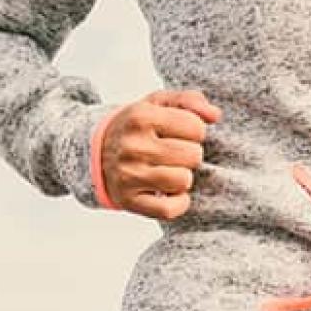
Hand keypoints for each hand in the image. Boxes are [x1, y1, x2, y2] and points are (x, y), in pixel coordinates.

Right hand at [100, 88, 221, 219]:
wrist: (96, 151)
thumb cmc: (137, 127)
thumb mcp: (158, 103)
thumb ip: (190, 100)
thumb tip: (214, 116)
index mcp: (141, 116)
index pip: (196, 127)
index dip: (194, 131)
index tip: (180, 133)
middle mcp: (133, 146)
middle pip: (193, 155)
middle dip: (190, 154)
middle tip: (174, 153)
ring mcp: (129, 175)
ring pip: (183, 180)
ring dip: (183, 177)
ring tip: (170, 170)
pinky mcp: (129, 201)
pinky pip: (169, 209)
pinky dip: (178, 203)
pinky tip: (170, 192)